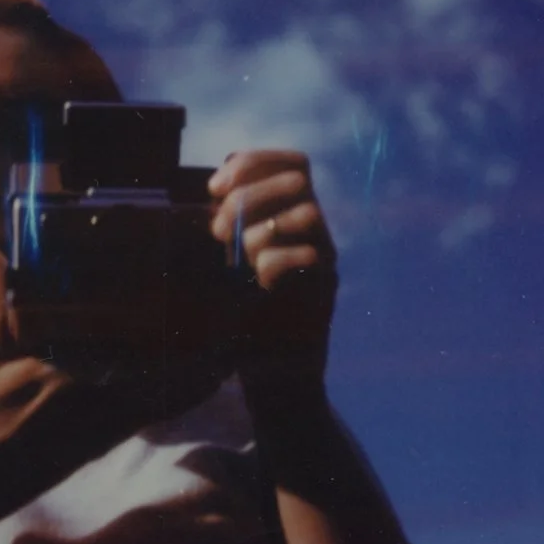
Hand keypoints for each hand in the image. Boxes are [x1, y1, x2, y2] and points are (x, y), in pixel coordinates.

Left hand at [208, 150, 337, 380]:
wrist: (276, 381)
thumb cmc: (250, 323)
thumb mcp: (235, 263)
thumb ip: (235, 225)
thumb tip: (218, 187)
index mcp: (298, 221)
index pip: (294, 162)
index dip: (254, 161)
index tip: (215, 186)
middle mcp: (319, 236)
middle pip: (298, 179)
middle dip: (248, 194)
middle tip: (218, 230)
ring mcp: (327, 263)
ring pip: (307, 212)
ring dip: (258, 229)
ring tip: (235, 258)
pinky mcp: (328, 293)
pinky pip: (306, 258)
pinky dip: (272, 263)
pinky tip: (256, 284)